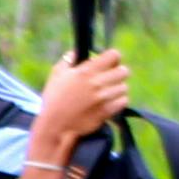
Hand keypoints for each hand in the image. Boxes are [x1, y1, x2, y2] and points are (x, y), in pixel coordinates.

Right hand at [27, 46, 130, 169]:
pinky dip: (119, 101)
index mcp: (86, 71)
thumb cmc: (53, 100)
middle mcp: (97, 83)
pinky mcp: (106, 111)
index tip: (107, 63)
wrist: (55, 126)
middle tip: (110, 78)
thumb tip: (74, 53)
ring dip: (118, 88)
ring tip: (109, 92)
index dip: (113, 58)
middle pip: (123, 71)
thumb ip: (66, 61)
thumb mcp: (56, 76)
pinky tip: (110, 102)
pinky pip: (123, 101)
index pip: (114, 55)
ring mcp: (103, 98)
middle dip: (118, 73)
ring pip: (124, 87)